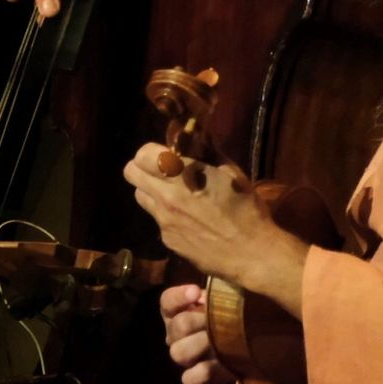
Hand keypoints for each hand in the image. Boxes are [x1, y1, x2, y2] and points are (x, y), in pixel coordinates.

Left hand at [125, 143, 308, 313]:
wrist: (251, 252)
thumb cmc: (246, 207)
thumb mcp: (231, 171)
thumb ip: (205, 149)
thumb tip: (190, 131)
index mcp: (182, 175)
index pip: (142, 155)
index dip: (152, 152)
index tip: (166, 155)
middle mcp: (165, 196)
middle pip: (131, 174)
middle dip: (143, 168)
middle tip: (162, 172)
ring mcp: (164, 220)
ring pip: (140, 197)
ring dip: (152, 191)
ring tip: (175, 195)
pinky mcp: (167, 239)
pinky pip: (157, 220)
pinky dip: (167, 215)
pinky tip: (189, 220)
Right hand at [160, 283, 235, 383]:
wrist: (242, 347)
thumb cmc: (227, 316)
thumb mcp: (222, 300)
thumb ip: (216, 293)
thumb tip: (216, 289)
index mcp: (177, 312)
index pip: (167, 301)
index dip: (179, 296)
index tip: (197, 292)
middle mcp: (175, 333)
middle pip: (178, 326)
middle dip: (199, 321)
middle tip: (218, 318)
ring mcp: (183, 356)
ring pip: (179, 352)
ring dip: (202, 344)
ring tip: (223, 340)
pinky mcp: (193, 377)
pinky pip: (189, 379)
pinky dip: (203, 372)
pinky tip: (220, 363)